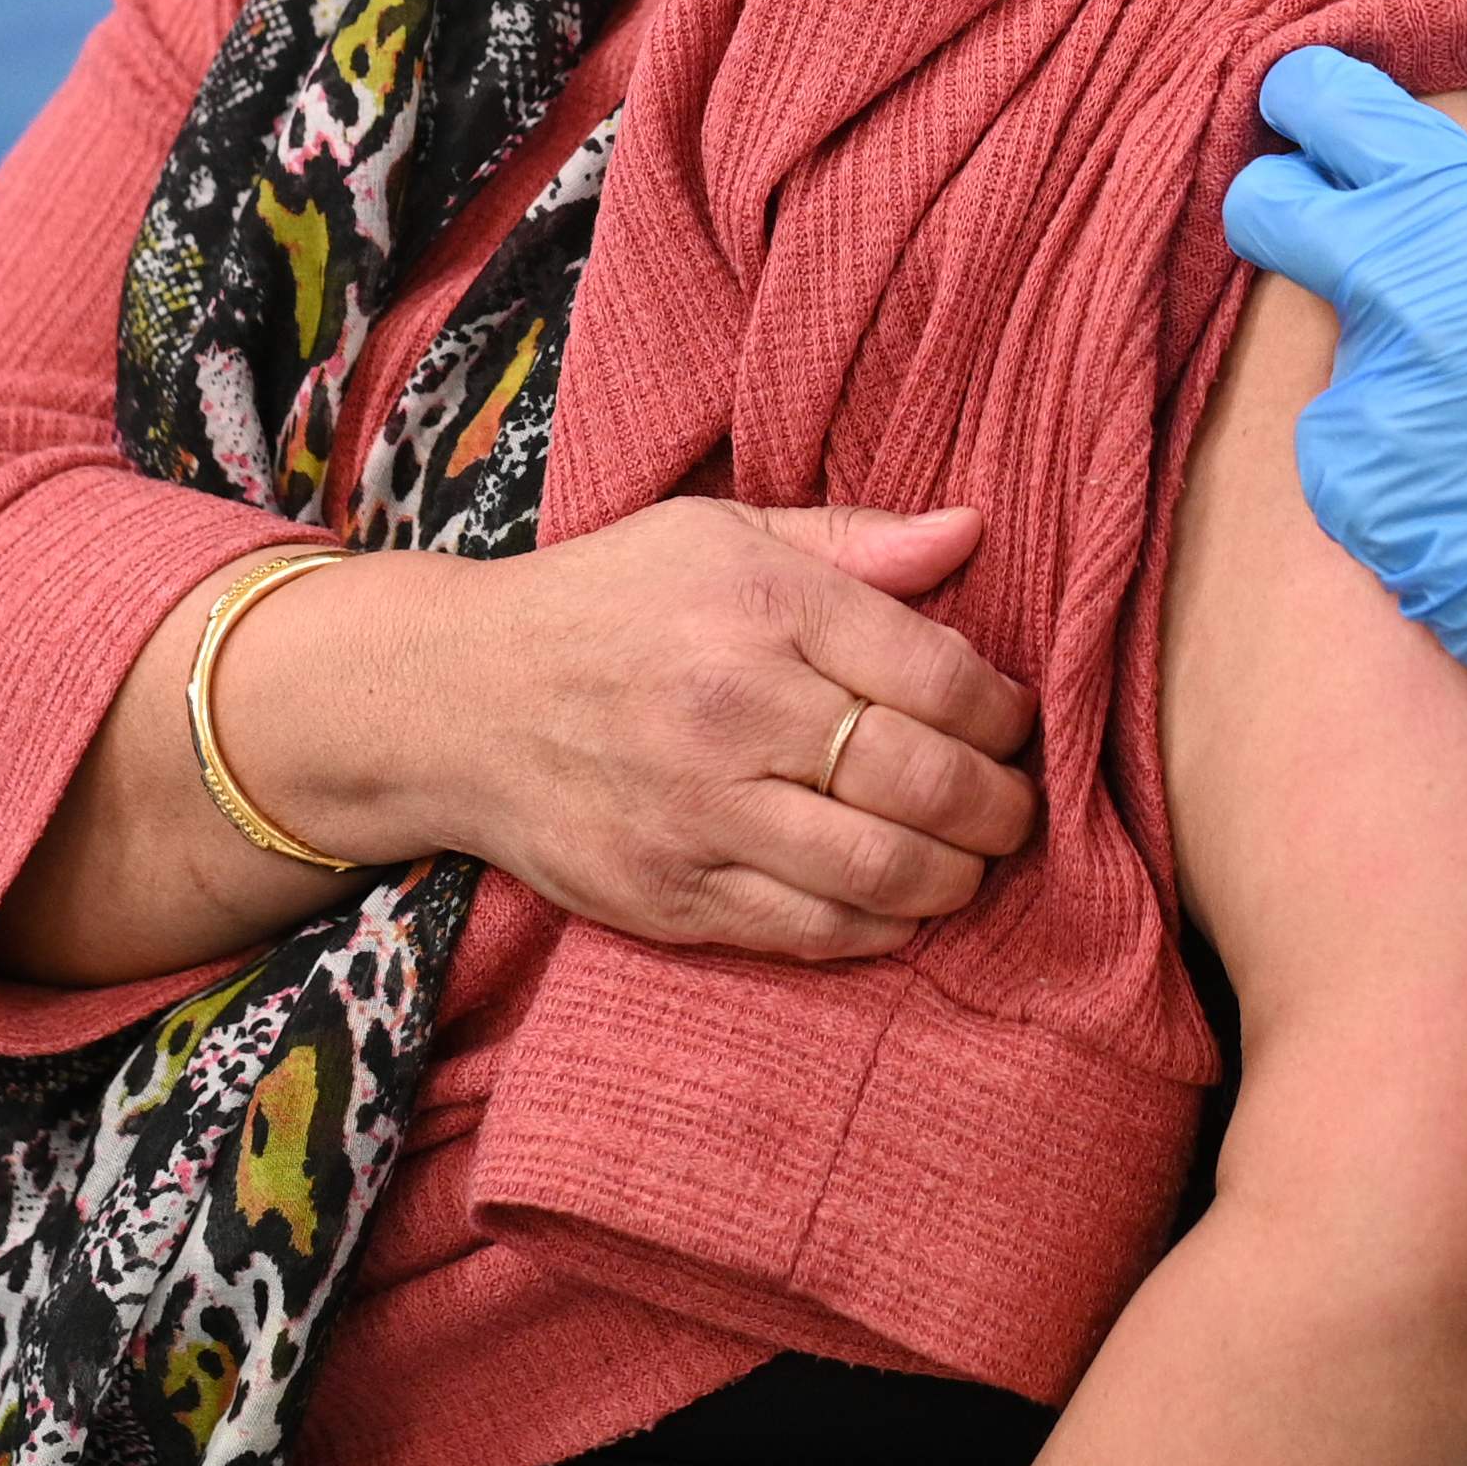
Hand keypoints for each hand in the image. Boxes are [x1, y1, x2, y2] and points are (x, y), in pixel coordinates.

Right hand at [311, 500, 1041, 960]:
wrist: (450, 700)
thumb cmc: (607, 603)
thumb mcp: (719, 532)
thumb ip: (852, 540)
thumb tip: (973, 532)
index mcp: (761, 609)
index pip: (941, 675)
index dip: (1005, 713)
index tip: (1014, 723)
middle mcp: (734, 714)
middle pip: (927, 782)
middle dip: (1002, 805)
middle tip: (1016, 806)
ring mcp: (699, 816)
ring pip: (883, 871)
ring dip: (957, 876)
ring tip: (970, 858)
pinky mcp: (669, 897)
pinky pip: (812, 933)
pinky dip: (880, 927)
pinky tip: (898, 901)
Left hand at [1223, 47, 1466, 808]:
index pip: (1335, 114)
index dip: (1310, 97)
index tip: (1310, 100)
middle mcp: (1399, 293)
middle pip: (1266, 208)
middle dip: (1285, 205)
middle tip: (1338, 228)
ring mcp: (1360, 398)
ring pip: (1328, 344)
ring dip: (1381, 360)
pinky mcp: (1344, 493)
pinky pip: (1345, 445)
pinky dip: (1390, 454)